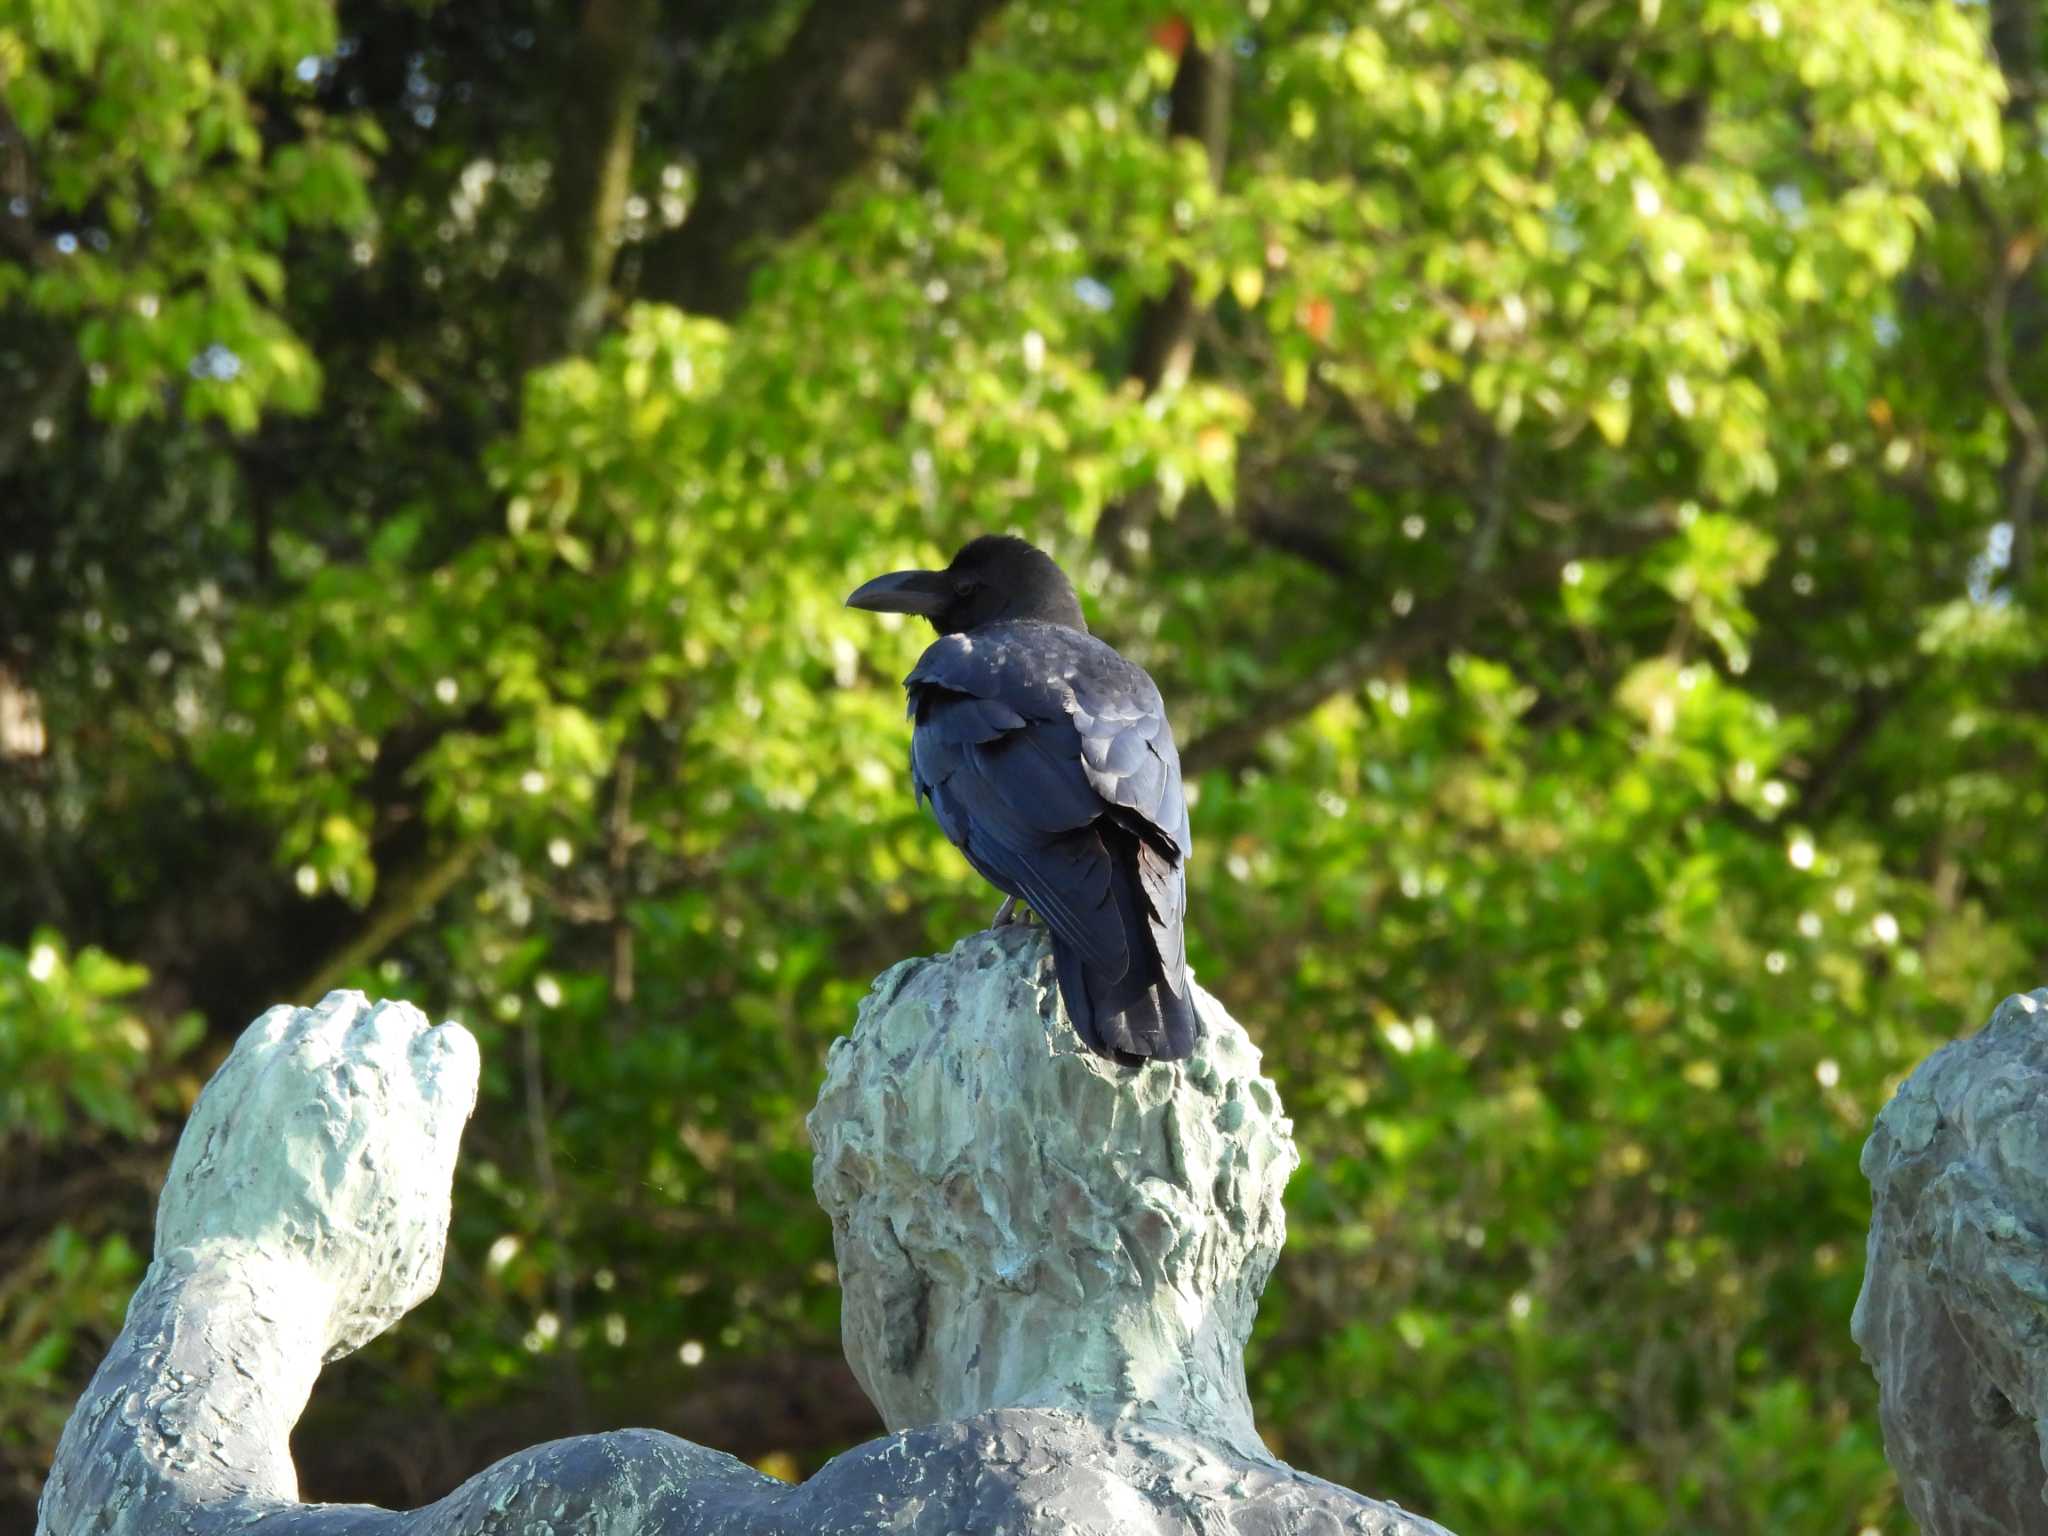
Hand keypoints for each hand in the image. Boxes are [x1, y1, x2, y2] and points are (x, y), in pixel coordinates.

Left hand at [154, 990, 479, 1359]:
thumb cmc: (338, 1292)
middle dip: (392, 1046)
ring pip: (340, 1010)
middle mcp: (373, 1075)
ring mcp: (304, 1065)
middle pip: (396, 1020)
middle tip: (372, 1082)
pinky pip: (279, 1022)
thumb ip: (426, 1182)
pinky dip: (290, 1038)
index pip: (450, 1044)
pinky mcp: (245, 1071)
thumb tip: (417, 1161)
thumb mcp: (418, 1248)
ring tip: (328, 1071)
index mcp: (428, 1114)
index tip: (423, 1094)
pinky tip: (284, 1070)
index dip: (439, 1068)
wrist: (242, 1294)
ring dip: (343, 1033)